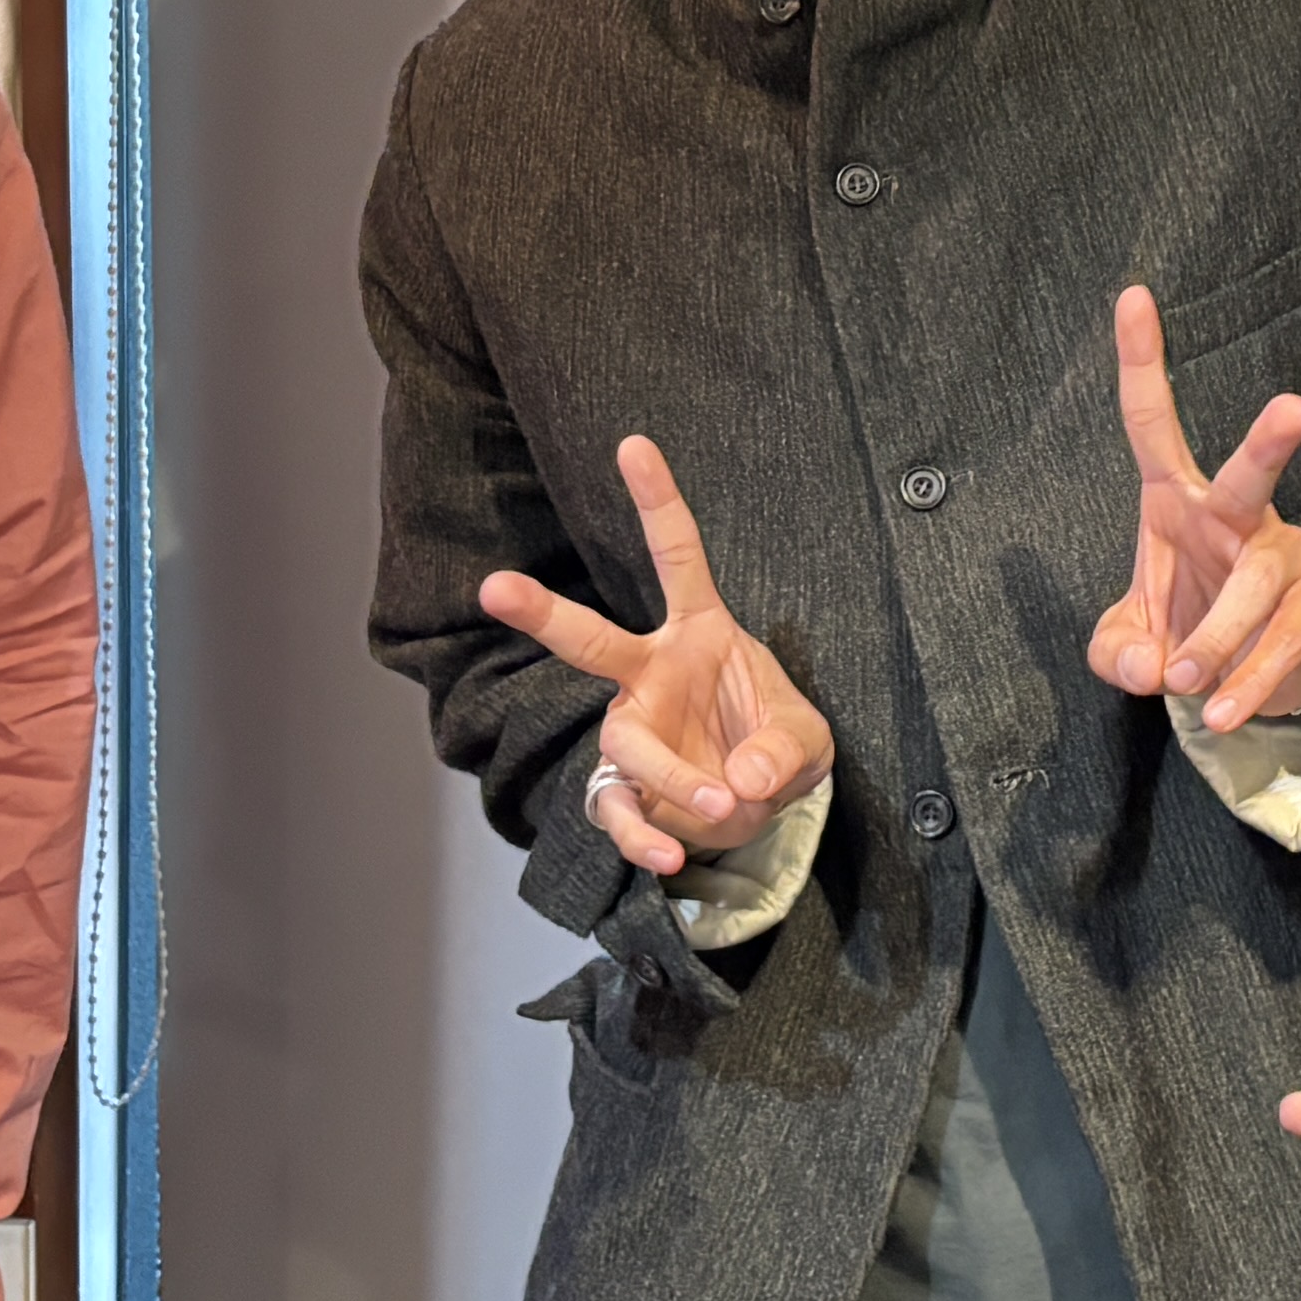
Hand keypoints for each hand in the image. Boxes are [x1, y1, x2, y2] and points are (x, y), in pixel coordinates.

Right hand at [479, 435, 837, 877]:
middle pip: (591, 640)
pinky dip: (643, 836)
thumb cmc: (774, 745)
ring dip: (668, 774)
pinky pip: (620, 812)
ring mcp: (633, 733)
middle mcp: (650, 675)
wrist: (759, 804)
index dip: (656, 501)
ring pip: (622, 745)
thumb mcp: (806, 741)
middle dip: (541, 613)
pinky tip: (667, 855)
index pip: (676, 555)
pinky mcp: (629, 791)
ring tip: (715, 801)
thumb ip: (783, 750)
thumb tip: (741, 780)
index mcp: (698, 632)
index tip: (633, 445)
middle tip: (495, 587)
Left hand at [1093, 285, 1300, 730]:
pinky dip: (1249, 680)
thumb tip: (1147, 668)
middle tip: (1293, 407)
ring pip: (1260, 584)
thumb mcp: (1128, 647)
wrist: (1249, 682)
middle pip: (1250, 476)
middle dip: (1270, 442)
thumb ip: (1116, 654)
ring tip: (1185, 689)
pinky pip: (1286, 639)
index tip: (1132, 295)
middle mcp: (1237, 514)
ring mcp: (1287, 554)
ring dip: (1218, 638)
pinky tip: (1222, 713)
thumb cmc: (1183, 635)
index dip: (1142, 361)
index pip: (1153, 422)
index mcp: (1176, 500)